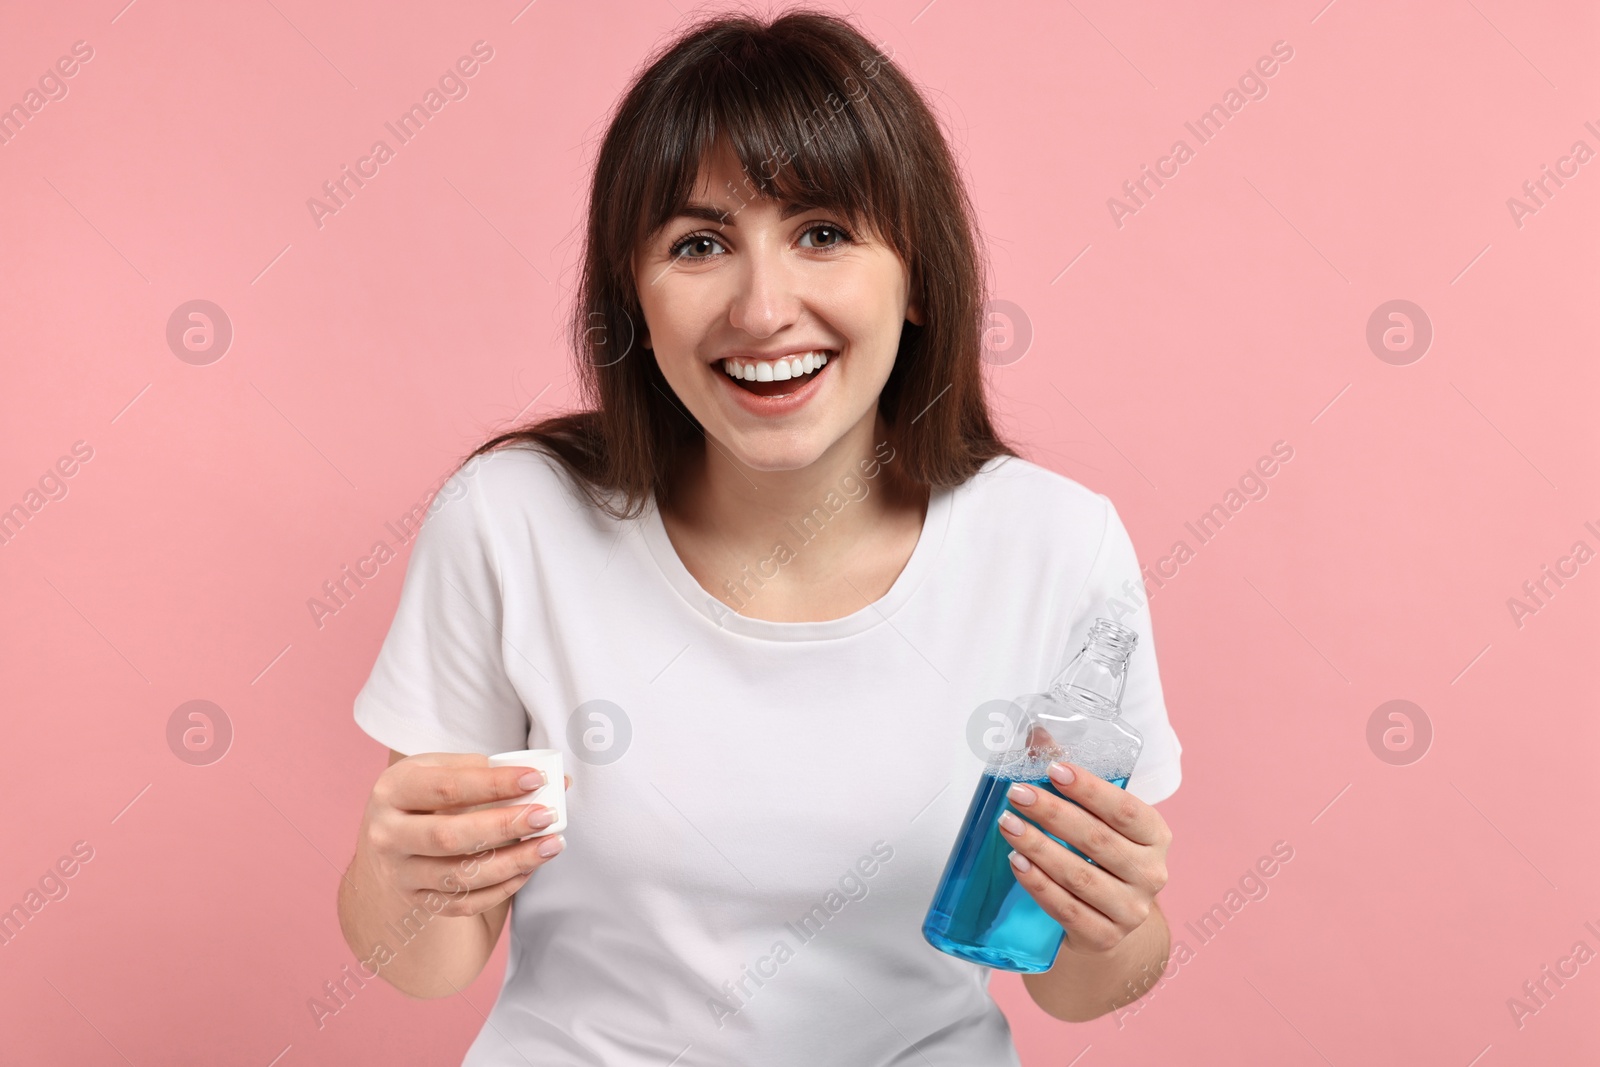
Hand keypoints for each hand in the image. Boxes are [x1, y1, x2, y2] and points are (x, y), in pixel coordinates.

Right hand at [354, 753, 571, 917]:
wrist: (389, 838)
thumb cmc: (426, 796)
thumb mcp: (441, 770)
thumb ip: (490, 771)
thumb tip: (556, 781)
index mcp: (393, 791)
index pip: (447, 788)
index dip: (493, 784)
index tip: (535, 779)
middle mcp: (387, 835)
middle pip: (449, 836)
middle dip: (504, 826)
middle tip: (546, 816)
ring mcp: (399, 874)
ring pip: (460, 876)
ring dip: (513, 862)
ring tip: (550, 845)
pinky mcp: (417, 901)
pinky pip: (464, 903)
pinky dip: (501, 889)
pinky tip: (528, 869)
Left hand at [997, 760, 1170, 955]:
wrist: (1108, 919)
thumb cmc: (1099, 855)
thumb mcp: (1095, 817)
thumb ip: (1069, 774)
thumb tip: (1036, 733)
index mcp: (1155, 836)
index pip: (1126, 810)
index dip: (1090, 789)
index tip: (1054, 768)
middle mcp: (1151, 874)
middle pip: (1098, 841)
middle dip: (1053, 814)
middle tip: (1017, 793)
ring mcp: (1130, 910)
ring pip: (1080, 876)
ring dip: (1039, 848)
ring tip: (1008, 825)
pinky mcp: (1104, 937)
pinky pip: (1066, 909)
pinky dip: (1039, 885)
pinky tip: (1017, 863)